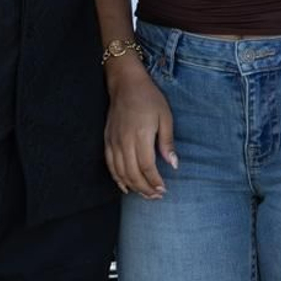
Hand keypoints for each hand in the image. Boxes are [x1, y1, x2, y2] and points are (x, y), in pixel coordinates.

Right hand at [103, 71, 174, 199]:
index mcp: (141, 135)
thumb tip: (173, 164)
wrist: (126, 84)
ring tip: (145, 194)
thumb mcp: (165, 116)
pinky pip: (110, 165)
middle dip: (145, 189)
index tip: (163, 190)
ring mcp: (113, 142)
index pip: (147, 167)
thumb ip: (167, 142)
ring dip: (133, 187)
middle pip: (133, 174)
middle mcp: (124, 141)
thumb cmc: (149, 98)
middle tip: (156, 196)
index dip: (155, 182)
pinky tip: (126, 187)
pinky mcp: (107, 141)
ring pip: (120, 173)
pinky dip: (117, 179)